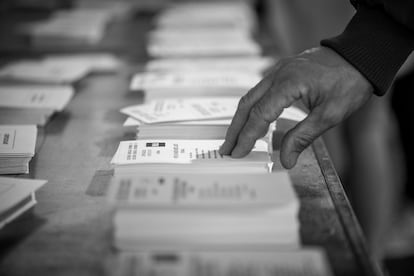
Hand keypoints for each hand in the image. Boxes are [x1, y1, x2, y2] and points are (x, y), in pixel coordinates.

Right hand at [219, 46, 372, 168]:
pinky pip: (260, 90)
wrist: (360, 56)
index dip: (246, 136)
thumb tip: (286, 160)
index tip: (237, 152)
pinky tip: (251, 119)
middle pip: (247, 104)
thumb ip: (303, 137)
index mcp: (289, 84)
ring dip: (240, 118)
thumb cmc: (349, 82)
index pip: (259, 114)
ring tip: (234, 138)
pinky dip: (251, 107)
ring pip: (251, 96)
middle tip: (226, 148)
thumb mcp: (330, 115)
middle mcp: (278, 74)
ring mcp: (278, 70)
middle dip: (235, 129)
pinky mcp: (282, 71)